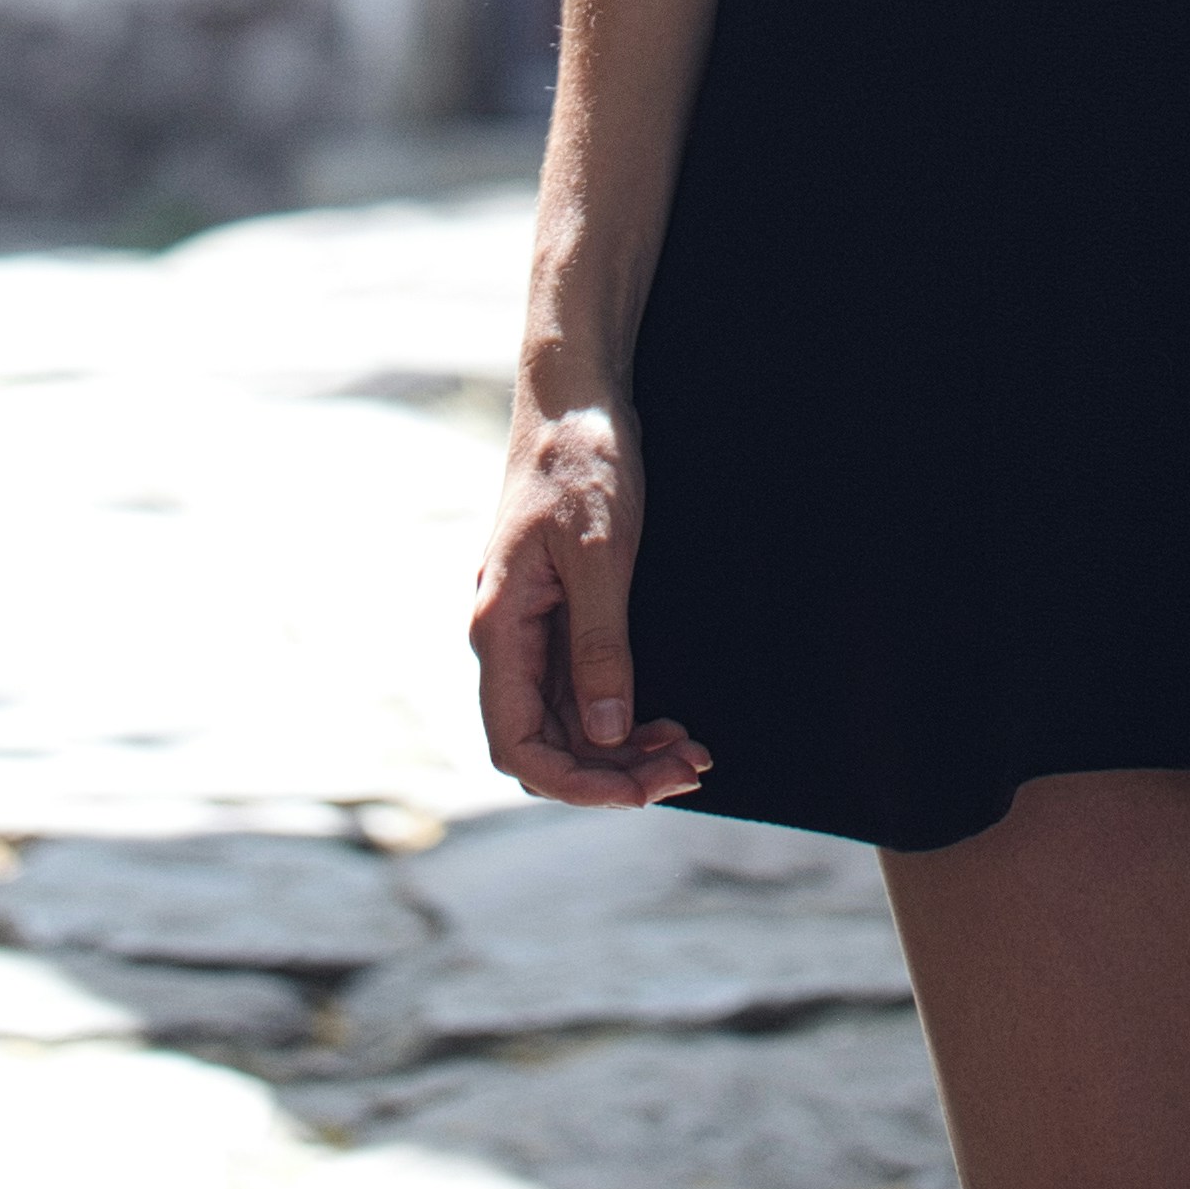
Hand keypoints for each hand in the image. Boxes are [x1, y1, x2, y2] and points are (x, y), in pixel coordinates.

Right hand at [471, 396, 710, 809]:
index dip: (578, 783)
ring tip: (691, 752)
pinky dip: (623, 714)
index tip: (644, 788)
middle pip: (547, 744)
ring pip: (567, 724)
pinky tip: (665, 719)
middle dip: (614, 773)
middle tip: (690, 768)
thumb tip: (609, 731)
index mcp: (499, 628)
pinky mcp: (557, 616)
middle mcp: (506, 640)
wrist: (575, 399)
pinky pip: (581, 689)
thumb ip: (601, 642)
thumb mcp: (601, 551)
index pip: (519, 746)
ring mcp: (530, 630)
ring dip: (624, 750)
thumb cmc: (582, 461)